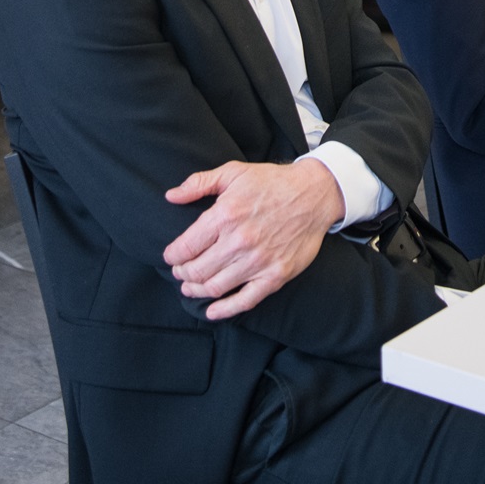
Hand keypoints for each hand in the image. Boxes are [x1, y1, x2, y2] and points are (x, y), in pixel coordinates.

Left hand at [163, 160, 342, 319]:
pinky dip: (224, 310)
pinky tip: (212, 311)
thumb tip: (170, 196)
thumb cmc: (272, 182)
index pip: (186, 247)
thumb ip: (199, 183)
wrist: (314, 194)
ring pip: (215, 287)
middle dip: (182, 274)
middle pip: (197, 270)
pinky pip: (244, 301)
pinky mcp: (275, 276)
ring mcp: (258, 261)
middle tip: (180, 272)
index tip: (171, 256)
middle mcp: (239, 241)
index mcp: (225, 215)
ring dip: (197, 290)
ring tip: (191, 287)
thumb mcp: (233, 172)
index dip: (172, 255)